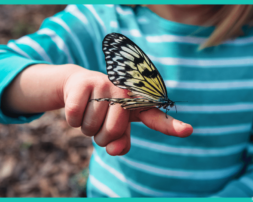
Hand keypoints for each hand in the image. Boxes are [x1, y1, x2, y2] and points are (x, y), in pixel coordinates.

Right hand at [62, 65, 192, 155]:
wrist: (78, 87)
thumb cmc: (102, 110)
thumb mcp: (113, 128)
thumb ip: (120, 142)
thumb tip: (113, 150)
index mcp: (136, 104)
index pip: (155, 117)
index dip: (171, 126)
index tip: (188, 131)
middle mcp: (123, 92)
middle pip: (113, 131)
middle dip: (101, 136)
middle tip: (98, 124)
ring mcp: (104, 85)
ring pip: (91, 126)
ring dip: (85, 128)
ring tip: (88, 112)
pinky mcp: (84, 83)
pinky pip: (74, 117)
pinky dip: (72, 120)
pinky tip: (77, 107)